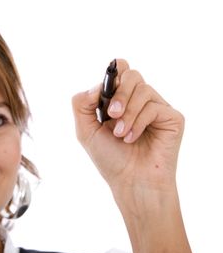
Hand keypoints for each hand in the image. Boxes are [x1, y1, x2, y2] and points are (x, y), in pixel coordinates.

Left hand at [71, 59, 184, 196]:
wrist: (130, 182)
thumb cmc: (110, 159)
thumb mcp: (86, 131)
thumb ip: (81, 105)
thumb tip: (95, 86)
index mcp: (120, 100)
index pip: (120, 71)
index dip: (113, 72)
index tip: (104, 92)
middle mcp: (139, 101)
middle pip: (132, 75)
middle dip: (119, 93)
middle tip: (111, 114)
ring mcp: (157, 108)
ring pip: (143, 90)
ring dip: (127, 113)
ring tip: (120, 134)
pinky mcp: (172, 118)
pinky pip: (154, 107)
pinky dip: (138, 122)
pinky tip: (132, 138)